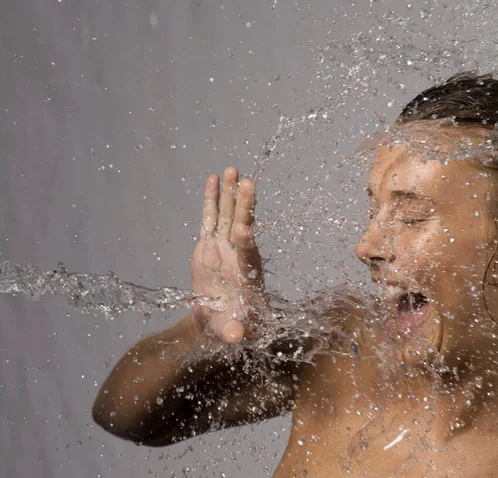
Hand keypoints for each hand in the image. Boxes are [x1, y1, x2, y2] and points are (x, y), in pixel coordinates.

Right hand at [191, 167, 264, 343]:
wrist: (217, 319)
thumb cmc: (229, 326)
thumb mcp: (231, 332)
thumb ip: (234, 333)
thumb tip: (238, 338)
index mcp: (246, 272)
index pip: (246, 250)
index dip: (245, 236)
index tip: (243, 224)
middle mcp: (237, 254)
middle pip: (241, 224)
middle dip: (244, 204)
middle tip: (247, 180)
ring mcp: (223, 246)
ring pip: (226, 215)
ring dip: (229, 193)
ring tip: (231, 169)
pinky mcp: (208, 243)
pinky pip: (210, 217)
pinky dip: (211, 199)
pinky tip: (212, 179)